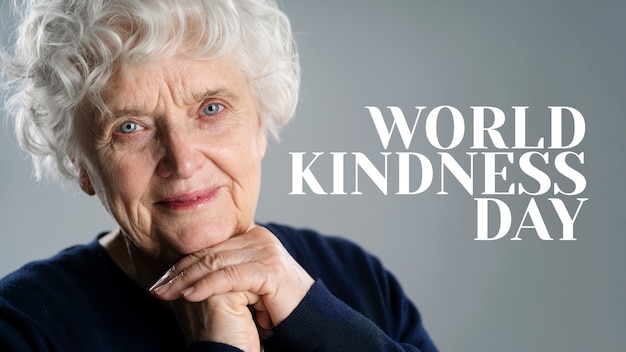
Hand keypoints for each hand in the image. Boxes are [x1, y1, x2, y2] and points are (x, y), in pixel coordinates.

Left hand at [150, 226, 314, 343]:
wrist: (305, 318)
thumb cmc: (273, 305)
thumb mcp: (245, 283)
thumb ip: (224, 271)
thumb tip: (187, 274)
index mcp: (252, 236)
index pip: (209, 246)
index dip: (183, 263)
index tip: (160, 280)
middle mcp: (259, 237)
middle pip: (210, 252)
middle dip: (179, 272)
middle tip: (157, 287)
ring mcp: (265, 250)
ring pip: (216, 262)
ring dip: (187, 279)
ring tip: (167, 293)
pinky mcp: (269, 268)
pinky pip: (231, 276)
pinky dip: (207, 286)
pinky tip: (190, 296)